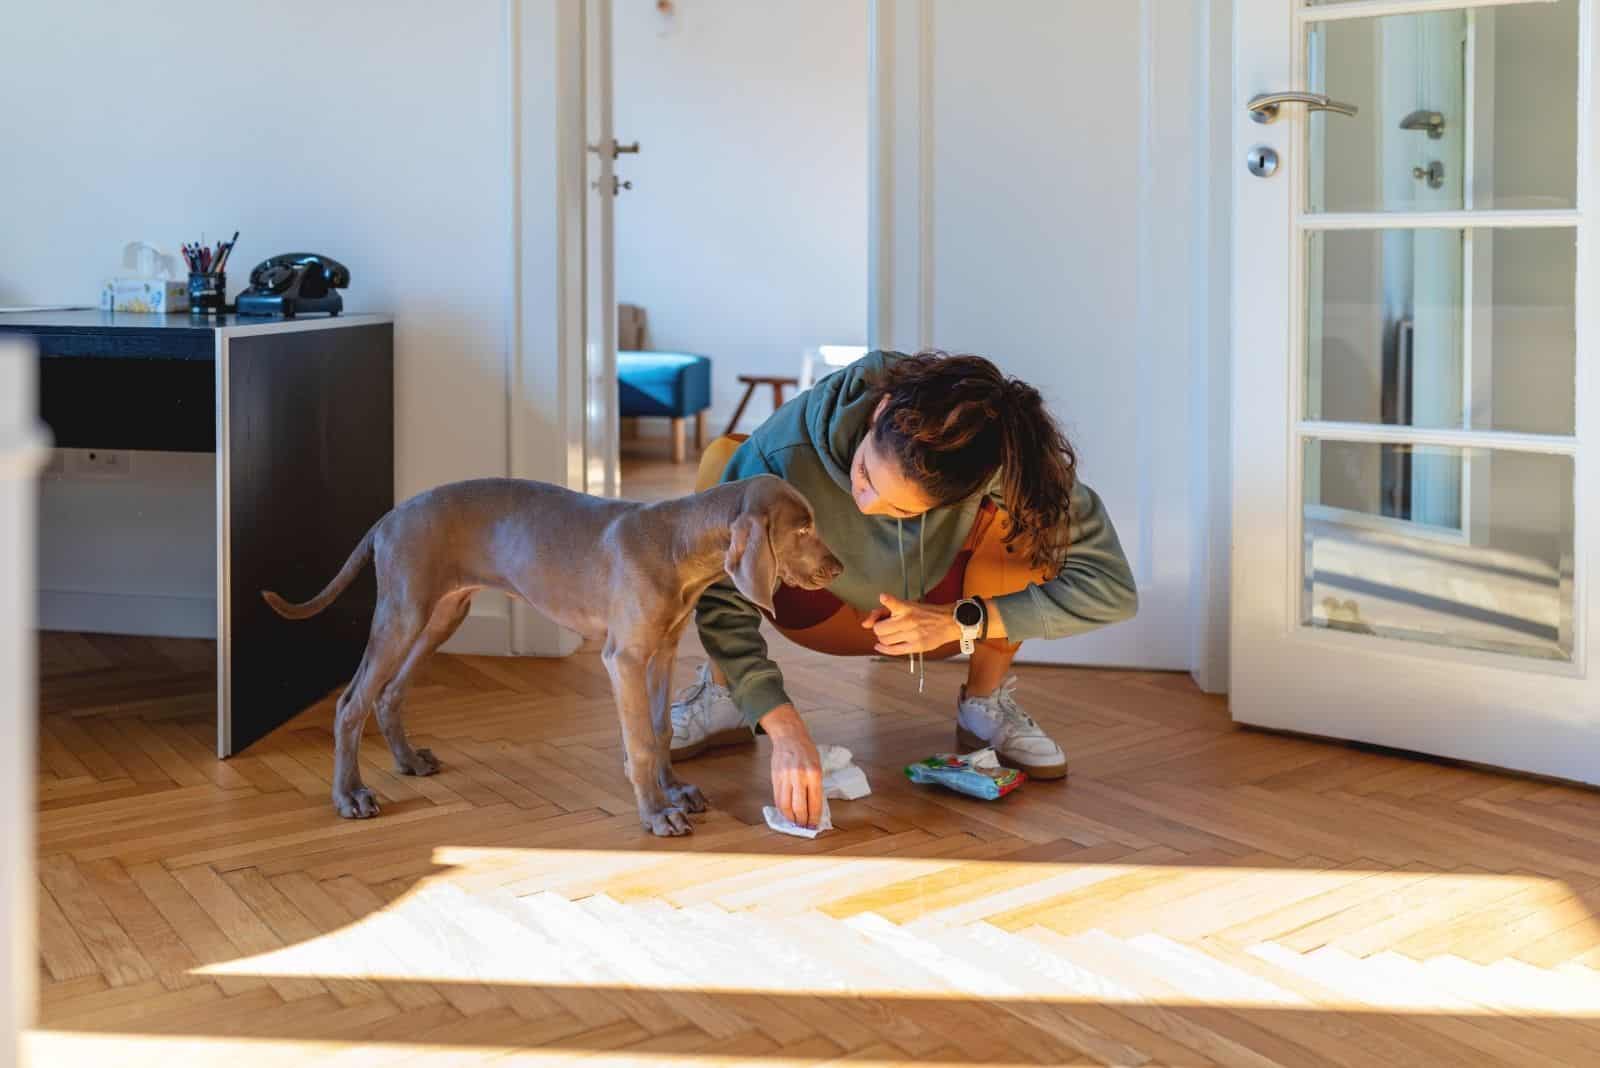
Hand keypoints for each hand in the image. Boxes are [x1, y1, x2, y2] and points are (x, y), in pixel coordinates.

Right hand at [761, 704, 822, 827]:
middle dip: (803, 821)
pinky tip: (786, 813)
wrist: (789, 737)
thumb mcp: (818, 767)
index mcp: (814, 774)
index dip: (814, 817)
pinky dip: (782, 810)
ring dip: (791, 818)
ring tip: (795, 822)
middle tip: (805, 827)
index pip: (815, 802)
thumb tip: (814, 808)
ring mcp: (785, 778)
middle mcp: (799, 776)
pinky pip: (778, 799)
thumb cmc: (806, 751)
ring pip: (786, 806)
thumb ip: (815, 786)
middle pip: (799, 807)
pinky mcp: (775, 778)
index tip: (815, 825)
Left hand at [861, 593, 959, 655]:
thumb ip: (883, 611)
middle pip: (880, 629)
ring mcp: (912, 634)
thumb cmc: (925, 613)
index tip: (883, 597)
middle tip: (885, 627)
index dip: (888, 600)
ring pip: (885, 641)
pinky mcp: (916, 646)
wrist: (947, 622)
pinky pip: (894, 651)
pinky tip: (881, 646)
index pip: (895, 603)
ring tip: (889, 635)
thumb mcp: (907, 605)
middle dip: (878, 629)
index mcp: (907, 607)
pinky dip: (883, 649)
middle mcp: (909, 621)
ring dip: (882, 638)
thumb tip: (865, 624)